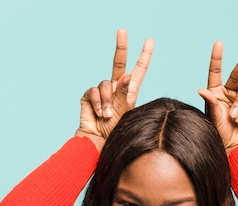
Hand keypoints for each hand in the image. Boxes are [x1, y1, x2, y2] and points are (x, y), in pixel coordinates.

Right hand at [76, 29, 153, 150]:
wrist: (98, 142)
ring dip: (106, 100)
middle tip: (122, 31)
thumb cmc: (114, 131)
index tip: (150, 41)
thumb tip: (126, 74)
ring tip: (106, 115)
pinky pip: (93, 91)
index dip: (144, 56)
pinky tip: (99, 114)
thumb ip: (124, 92)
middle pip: (118, 63)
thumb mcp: (124, 111)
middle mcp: (115, 89)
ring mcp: (101, 92)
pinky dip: (97, 103)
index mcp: (128, 92)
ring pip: (106, 84)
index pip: (138, 71)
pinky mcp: (88, 96)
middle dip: (121, 47)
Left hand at [198, 41, 237, 152]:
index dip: (217, 58)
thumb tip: (201, 89)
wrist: (231, 146)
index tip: (219, 43)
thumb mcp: (211, 116)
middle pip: (237, 74)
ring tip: (234, 116)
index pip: (216, 72)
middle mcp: (228, 93)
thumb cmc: (217, 132)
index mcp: (215, 92)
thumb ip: (210, 102)